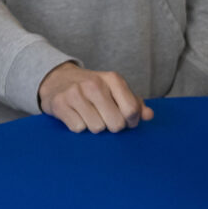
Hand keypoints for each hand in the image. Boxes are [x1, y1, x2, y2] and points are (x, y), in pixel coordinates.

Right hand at [38, 63, 153, 132]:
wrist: (58, 79)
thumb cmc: (93, 88)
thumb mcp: (115, 90)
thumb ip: (134, 103)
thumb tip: (149, 116)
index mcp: (113, 79)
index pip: (131, 110)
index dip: (131, 122)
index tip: (126, 121)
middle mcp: (94, 84)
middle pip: (116, 124)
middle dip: (112, 126)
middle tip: (105, 117)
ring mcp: (75, 93)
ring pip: (97, 128)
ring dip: (94, 126)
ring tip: (88, 114)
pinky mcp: (60, 103)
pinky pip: (78, 129)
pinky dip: (79, 126)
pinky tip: (76, 114)